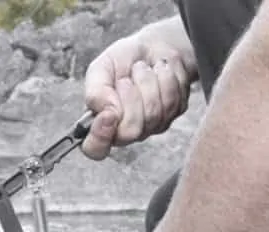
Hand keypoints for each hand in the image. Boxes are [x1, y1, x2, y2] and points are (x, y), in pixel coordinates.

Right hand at [81, 34, 192, 159]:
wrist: (154, 46)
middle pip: (130, 132)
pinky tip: (159, 72)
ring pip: (153, 115)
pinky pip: (171, 103)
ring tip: (143, 70)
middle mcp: (125, 131)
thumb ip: (95, 91)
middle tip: (127, 78)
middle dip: (130, 97)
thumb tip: (105, 112)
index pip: (95, 149)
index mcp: (101, 123)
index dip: (100, 138)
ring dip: (148, 83)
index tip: (108, 114)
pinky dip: (165, 79)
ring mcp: (151, 126)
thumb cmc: (124, 60)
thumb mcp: (101, 68)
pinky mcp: (173, 115)